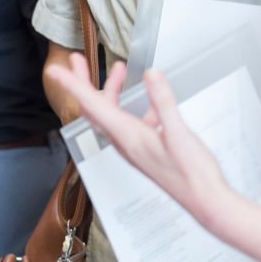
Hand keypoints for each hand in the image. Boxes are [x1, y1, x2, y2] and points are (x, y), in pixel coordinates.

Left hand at [45, 55, 233, 223]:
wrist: (204, 201)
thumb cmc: (192, 173)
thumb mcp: (179, 132)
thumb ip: (163, 101)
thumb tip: (151, 74)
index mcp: (128, 136)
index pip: (92, 106)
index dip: (72, 86)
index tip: (56, 71)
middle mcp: (125, 142)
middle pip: (95, 108)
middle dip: (84, 82)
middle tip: (76, 60)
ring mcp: (134, 146)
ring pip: (111, 114)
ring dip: (110, 90)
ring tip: (117, 69)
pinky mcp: (145, 149)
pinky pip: (129, 122)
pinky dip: (132, 105)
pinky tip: (150, 100)